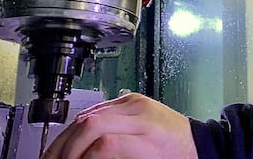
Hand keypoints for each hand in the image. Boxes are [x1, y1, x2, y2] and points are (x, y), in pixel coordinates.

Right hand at [42, 93, 197, 158]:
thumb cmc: (177, 158)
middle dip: (67, 148)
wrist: (196, 142)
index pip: (105, 145)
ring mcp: (136, 103)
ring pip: (88, 114)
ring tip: (56, 154)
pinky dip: (78, 125)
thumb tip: (85, 158)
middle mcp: (143, 115)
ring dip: (67, 136)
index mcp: (151, 139)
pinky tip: (70, 140)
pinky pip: (96, 108)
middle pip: (91, 125)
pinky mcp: (131, 98)